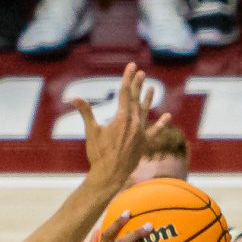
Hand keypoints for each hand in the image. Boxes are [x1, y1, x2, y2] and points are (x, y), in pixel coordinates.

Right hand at [79, 63, 153, 183]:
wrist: (109, 175)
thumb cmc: (98, 154)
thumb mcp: (91, 131)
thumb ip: (85, 112)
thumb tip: (73, 98)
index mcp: (122, 118)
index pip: (126, 93)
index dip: (128, 78)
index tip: (132, 66)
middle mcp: (134, 123)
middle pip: (136, 99)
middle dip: (138, 85)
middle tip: (140, 72)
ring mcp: (140, 134)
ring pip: (146, 112)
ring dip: (148, 99)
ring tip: (152, 88)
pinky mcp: (144, 144)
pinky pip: (154, 132)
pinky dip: (161, 124)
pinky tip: (168, 117)